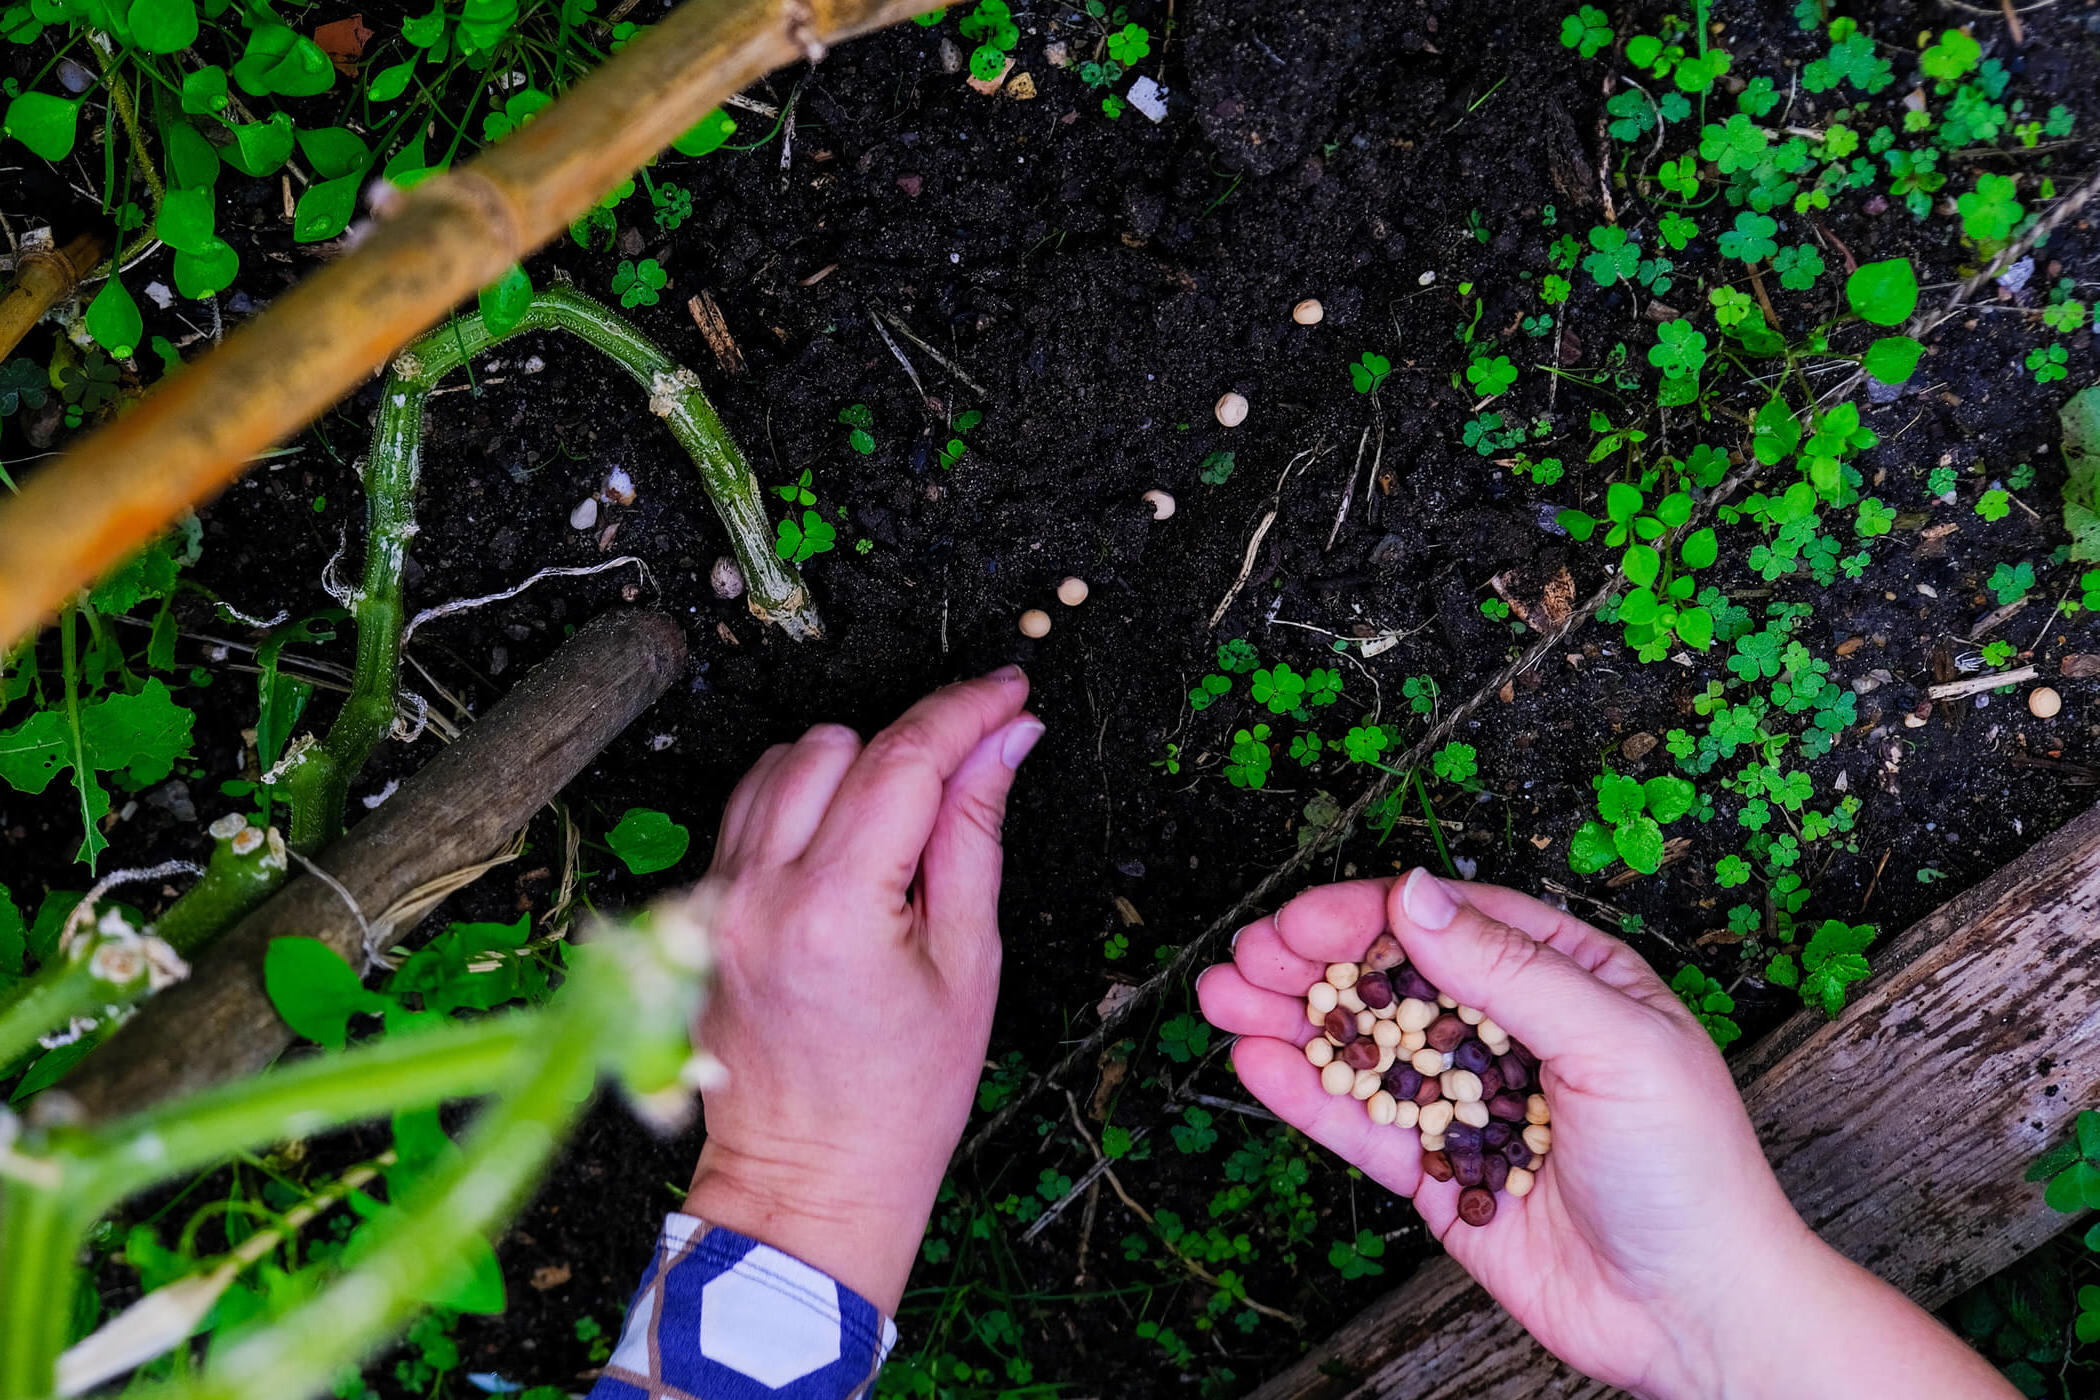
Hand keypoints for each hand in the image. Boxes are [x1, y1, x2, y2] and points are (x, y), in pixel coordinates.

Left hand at [678, 667, 1040, 1313]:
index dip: (965, 710)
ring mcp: (716, 902)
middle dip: (910, 745)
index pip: (902, 761)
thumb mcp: (968, 964)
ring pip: (782, 762)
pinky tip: (844, 842)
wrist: (809, 1179)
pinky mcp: (699, 912)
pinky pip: (746, 808)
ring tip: (901, 826)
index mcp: (833, 910)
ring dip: (850, 767)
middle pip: (838, 744)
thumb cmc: (898, 1099)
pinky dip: (800, 800)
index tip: (1009, 692)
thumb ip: (975, 835)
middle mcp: (758, 894)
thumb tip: (1003, 742)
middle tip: (967, 778)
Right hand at [1198, 870, 2017, 1399]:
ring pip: (1363, 1045)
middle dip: (1312, 960)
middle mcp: (1510, 1030)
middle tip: (1246, 953)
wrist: (1696, 1314)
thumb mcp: (1614, 1044)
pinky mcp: (1437, 1172)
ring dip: (1290, 1018)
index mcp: (1567, 978)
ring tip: (1222, 996)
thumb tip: (1417, 894)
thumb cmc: (1691, 1170)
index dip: (1369, 912)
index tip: (1303, 917)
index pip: (1451, 923)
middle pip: (1393, 977)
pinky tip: (1258, 1063)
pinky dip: (1307, 1093)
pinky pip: (1362, 1123)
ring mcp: (1468, 1100)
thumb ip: (1510, 969)